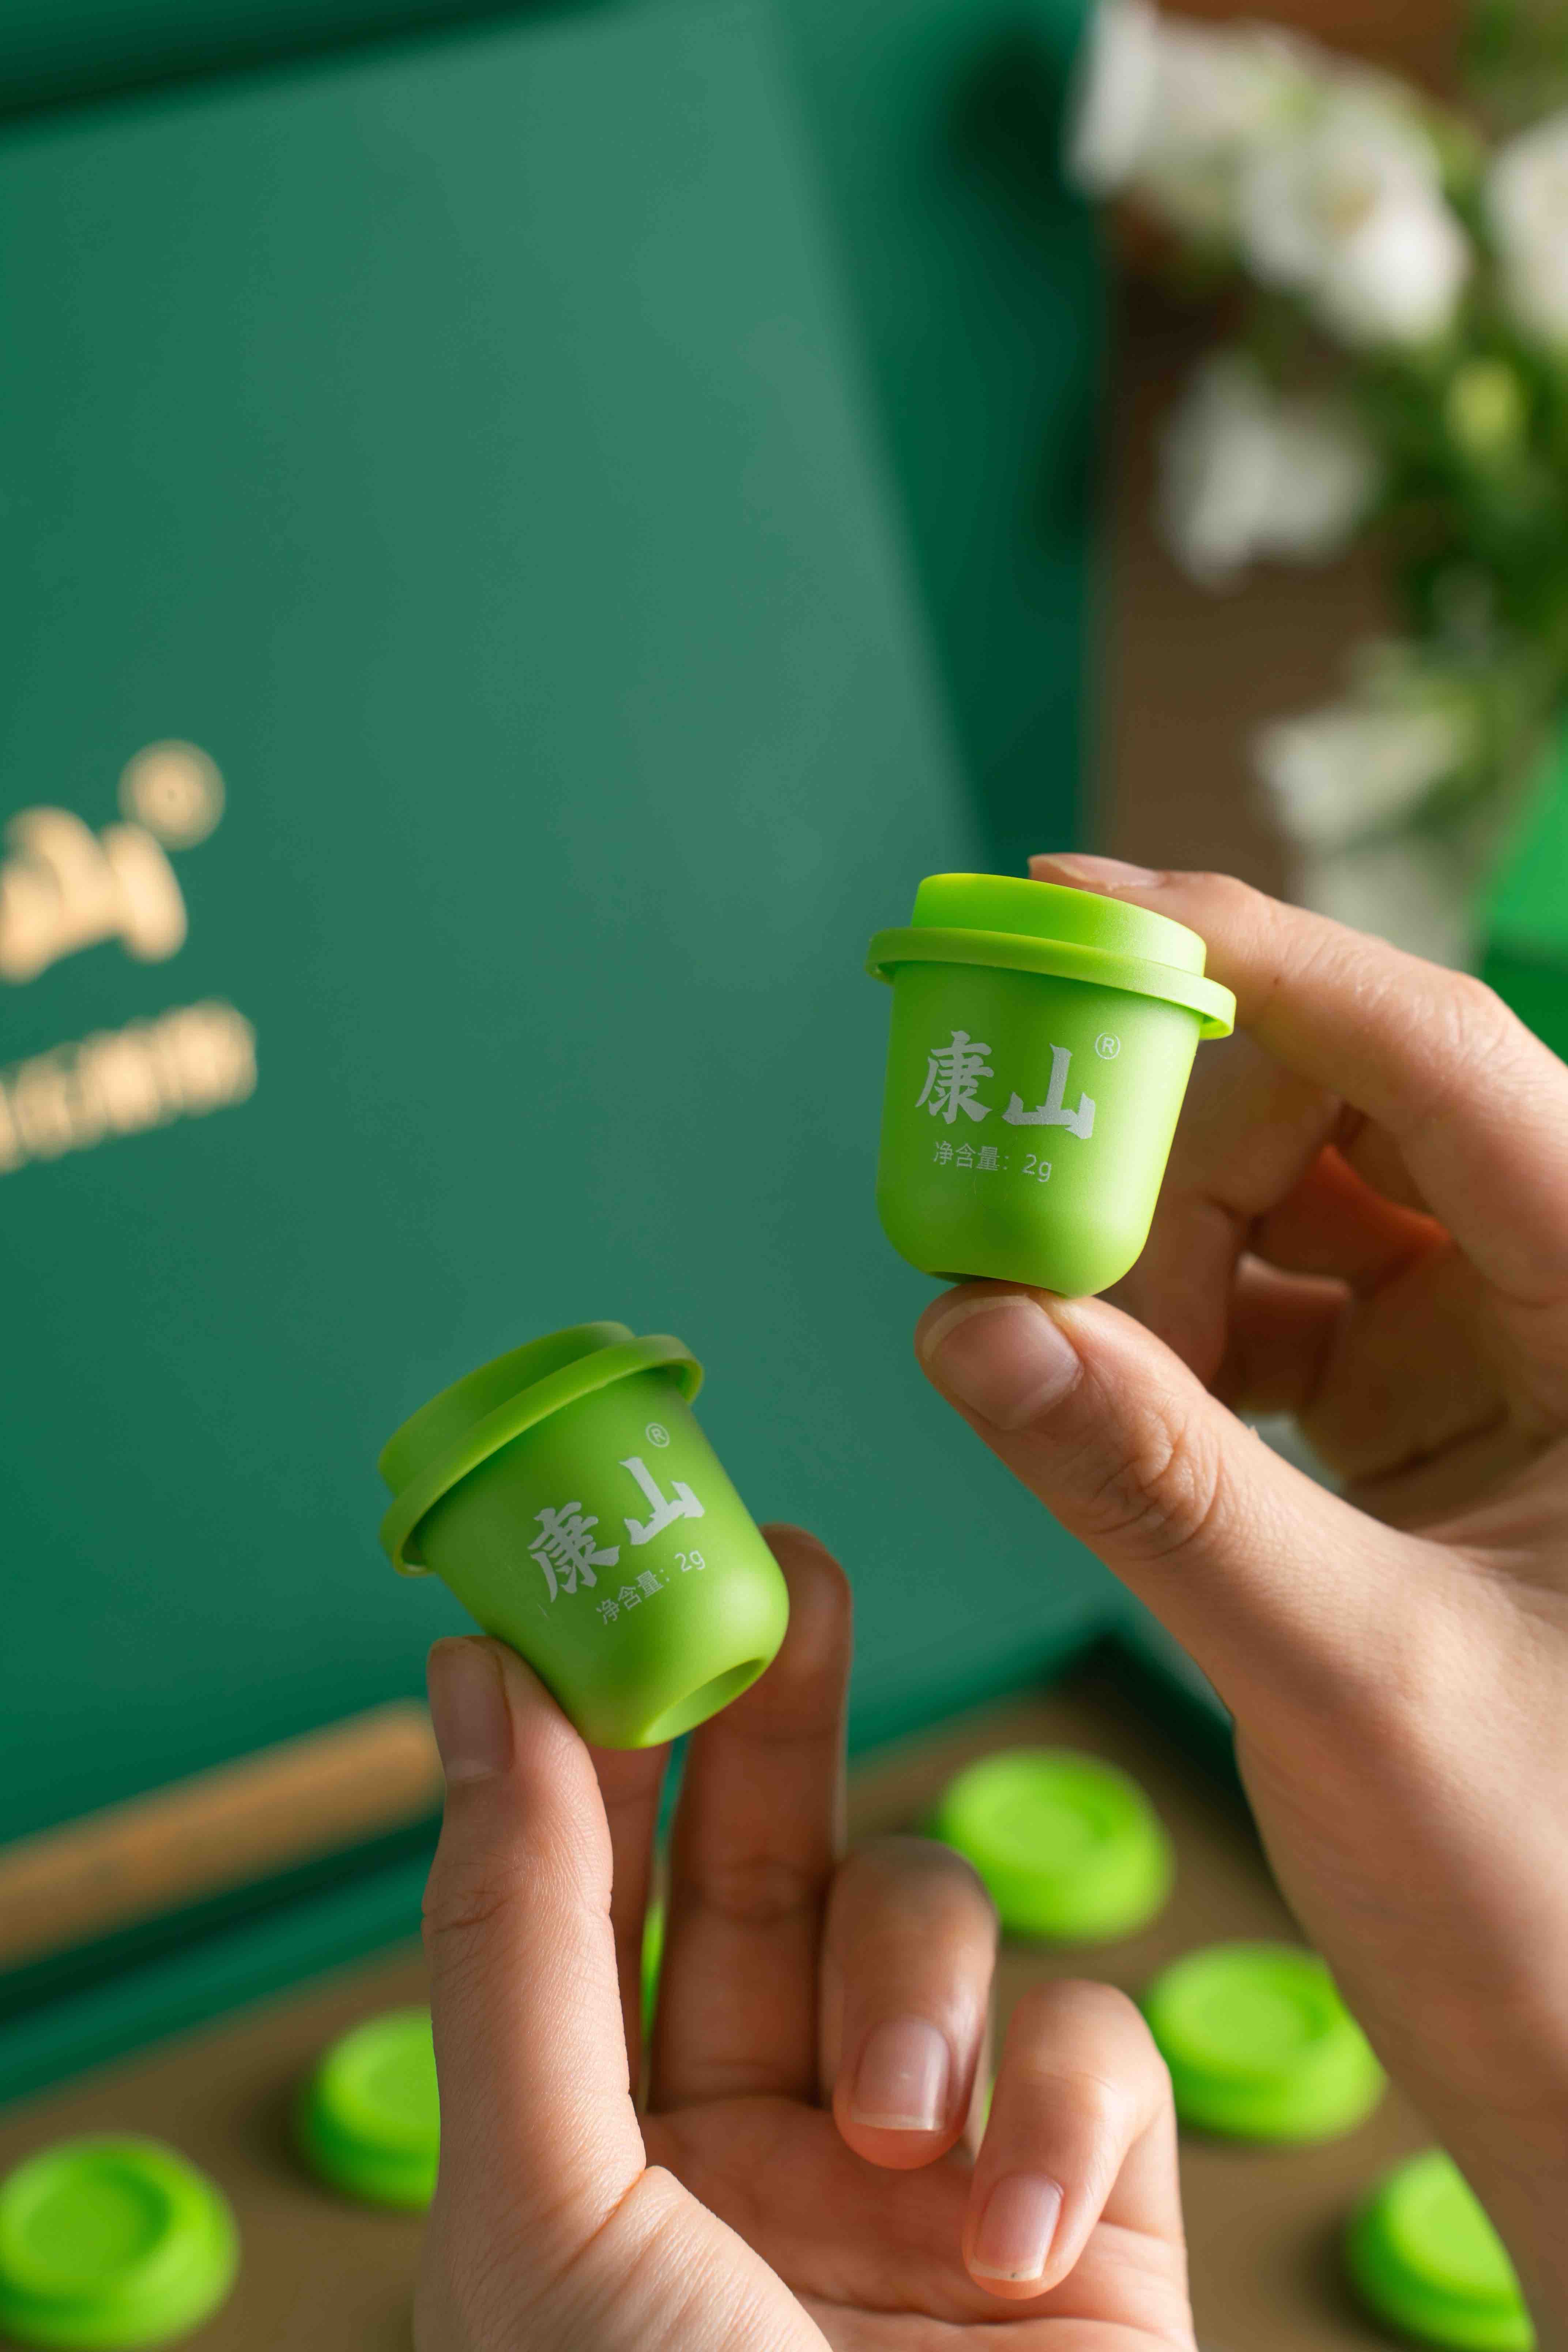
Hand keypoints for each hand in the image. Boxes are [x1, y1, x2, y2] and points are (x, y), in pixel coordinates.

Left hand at [414, 1531, 1193, 2350]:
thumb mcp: (545, 2209)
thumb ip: (513, 1933)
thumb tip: (462, 1688)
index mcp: (609, 2152)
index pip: (597, 1882)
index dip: (600, 1724)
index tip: (601, 1581)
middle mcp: (760, 2142)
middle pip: (766, 1853)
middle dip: (778, 1706)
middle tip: (786, 1563)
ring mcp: (930, 2168)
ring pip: (934, 1920)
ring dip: (920, 1976)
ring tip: (896, 2128)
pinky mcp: (1091, 2207)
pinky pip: (1094, 2043)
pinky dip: (1061, 2112)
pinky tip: (1016, 2235)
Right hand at [917, 855, 1567, 2340]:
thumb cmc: (1560, 1906)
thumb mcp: (1351, 1682)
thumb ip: (1158, 1491)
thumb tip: (967, 1322)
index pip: (1438, 1055)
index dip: (1251, 953)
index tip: (1067, 900)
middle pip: (1359, 1107)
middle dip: (1174, 1109)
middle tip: (1003, 1140)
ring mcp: (1513, 1366)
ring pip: (1312, 1205)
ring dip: (1162, 1229)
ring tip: (1034, 1293)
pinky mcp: (1444, 1429)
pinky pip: (1289, 1313)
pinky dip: (1176, 1325)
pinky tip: (1085, 1365)